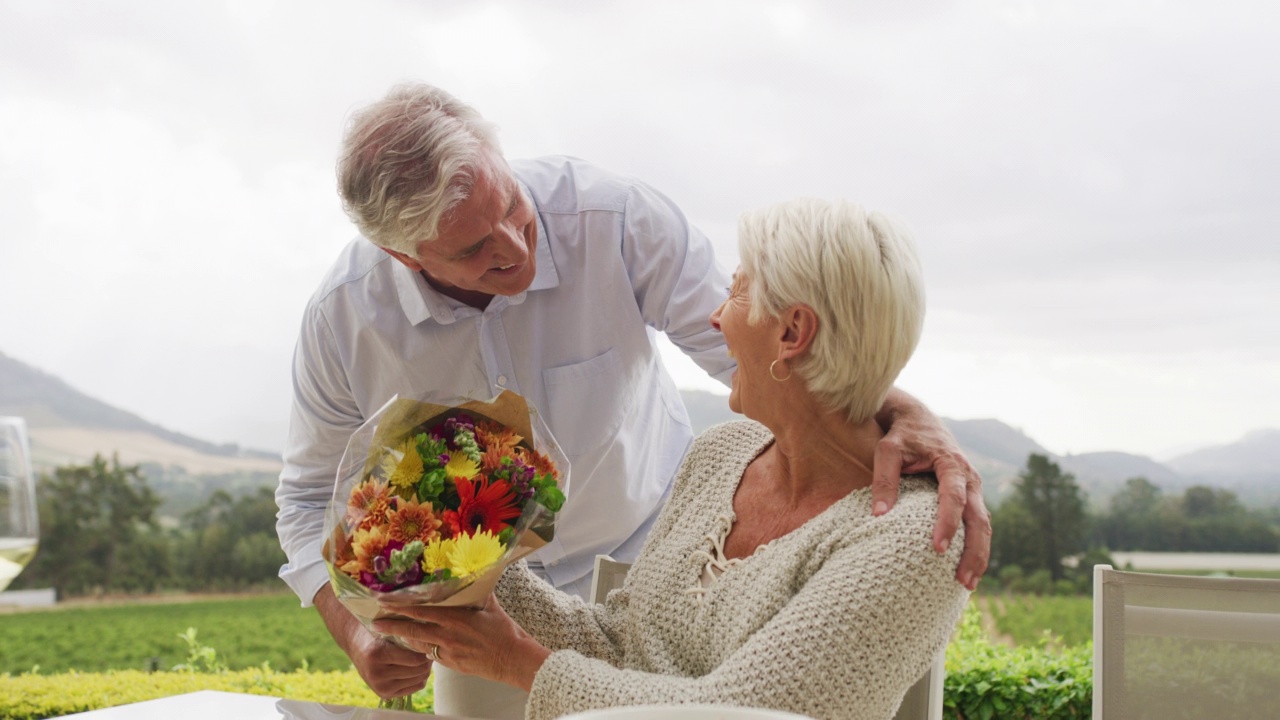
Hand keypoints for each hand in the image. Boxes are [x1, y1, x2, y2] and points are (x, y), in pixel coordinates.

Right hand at [313, 585, 433, 698]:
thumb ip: (406, 628)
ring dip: (425, 668)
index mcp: (376, 654)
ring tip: (426, 656)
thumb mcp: (388, 625)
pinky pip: (413, 688)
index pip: (415, 659)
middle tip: (432, 648)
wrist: (355, 643)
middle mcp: (376, 674)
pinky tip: (418, 667)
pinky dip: (419, 678)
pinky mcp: (384, 694)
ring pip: (418, 680)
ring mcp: (379, 687)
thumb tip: (433, 629)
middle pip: (418, 671)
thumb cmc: (377, 629)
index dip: (427, 650)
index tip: (432, 641)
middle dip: (428, 659)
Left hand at [372, 594, 550, 691]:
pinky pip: (431, 655)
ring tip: (391, 633)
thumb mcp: (490, 606)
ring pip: (419, 645)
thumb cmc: (504, 631)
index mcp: (455, 618)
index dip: (400, 607)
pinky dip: (423, 649)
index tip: (384, 603)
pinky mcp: (451, 664)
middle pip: (412, 630)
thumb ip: (478, 591)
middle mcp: (447, 635)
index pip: (420, 612)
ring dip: (405, 638)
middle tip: (375, 623)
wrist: (512, 659)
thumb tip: (475, 573)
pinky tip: (418, 645)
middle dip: (391, 626)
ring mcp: (448, 652)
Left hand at [872, 388, 990, 590]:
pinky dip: (975, 547)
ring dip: (979, 555)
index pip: (953, 497)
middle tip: (963, 581)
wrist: (918, 420)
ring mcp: (973, 488)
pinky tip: (967, 571)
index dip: (947, 522)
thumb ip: (884, 479)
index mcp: (951, 463)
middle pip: (979, 518)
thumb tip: (878, 516)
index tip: (937, 549)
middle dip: (974, 551)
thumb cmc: (900, 436)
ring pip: (984, 525)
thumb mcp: (887, 450)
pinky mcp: (970, 497)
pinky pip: (978, 525)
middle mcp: (969, 477)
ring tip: (967, 585)